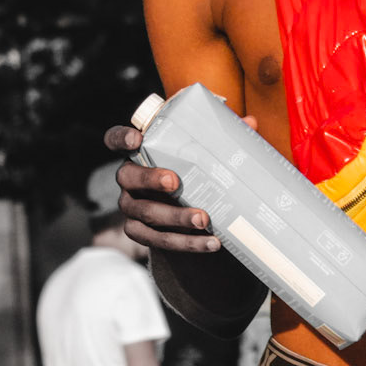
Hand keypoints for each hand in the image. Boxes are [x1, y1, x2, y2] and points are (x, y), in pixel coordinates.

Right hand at [101, 118, 255, 254]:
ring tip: (204, 220)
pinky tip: (210, 243)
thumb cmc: (191, 170)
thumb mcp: (202, 152)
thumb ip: (220, 136)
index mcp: (138, 153)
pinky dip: (186, 243)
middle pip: (127, 177)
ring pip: (146, 214)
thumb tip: (250, 122)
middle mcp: (128, 179)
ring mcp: (131, 208)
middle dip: (150, 179)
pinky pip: (159, 241)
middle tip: (175, 182)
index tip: (136, 139)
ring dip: (175, 217)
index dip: (121, 138)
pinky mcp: (140, 233)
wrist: (187, 210)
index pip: (115, 139)